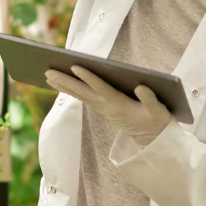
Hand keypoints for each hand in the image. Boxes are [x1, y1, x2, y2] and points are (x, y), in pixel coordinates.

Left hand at [45, 66, 171, 145]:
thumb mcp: (158, 110)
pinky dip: (70, 89)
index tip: (75, 66)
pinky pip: (82, 97)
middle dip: (65, 81)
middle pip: (82, 91)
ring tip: (48, 75)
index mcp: (118, 104)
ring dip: (63, 85)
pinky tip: (61, 83)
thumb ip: (150, 99)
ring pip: (79, 95)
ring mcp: (102, 108)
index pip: (100, 88)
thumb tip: (141, 86)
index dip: (88, 77)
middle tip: (48, 71)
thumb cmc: (156, 120)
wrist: (152, 138)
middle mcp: (106, 106)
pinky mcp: (101, 108)